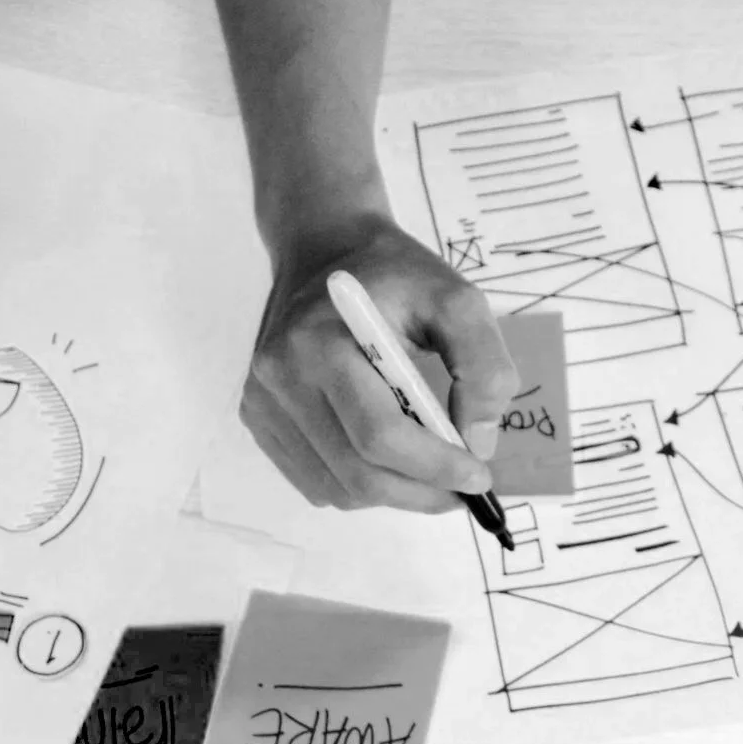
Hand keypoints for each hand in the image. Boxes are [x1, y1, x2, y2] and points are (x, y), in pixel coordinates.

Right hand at [243, 215, 517, 511]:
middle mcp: (279, 378)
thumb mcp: (455, 298)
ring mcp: (262, 403)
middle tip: (464, 488)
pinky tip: (388, 458)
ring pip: (337, 489)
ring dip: (394, 494)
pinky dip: (362, 485)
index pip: (379, 434)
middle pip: (357, 473)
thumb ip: (483, 365)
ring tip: (430, 471)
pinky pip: (316, 481)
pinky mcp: (259, 419)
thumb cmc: (393, 273)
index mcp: (319, 343)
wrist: (325, 248)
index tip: (479, 475)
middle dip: (421, 493)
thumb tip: (478, 444)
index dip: (435, 466)